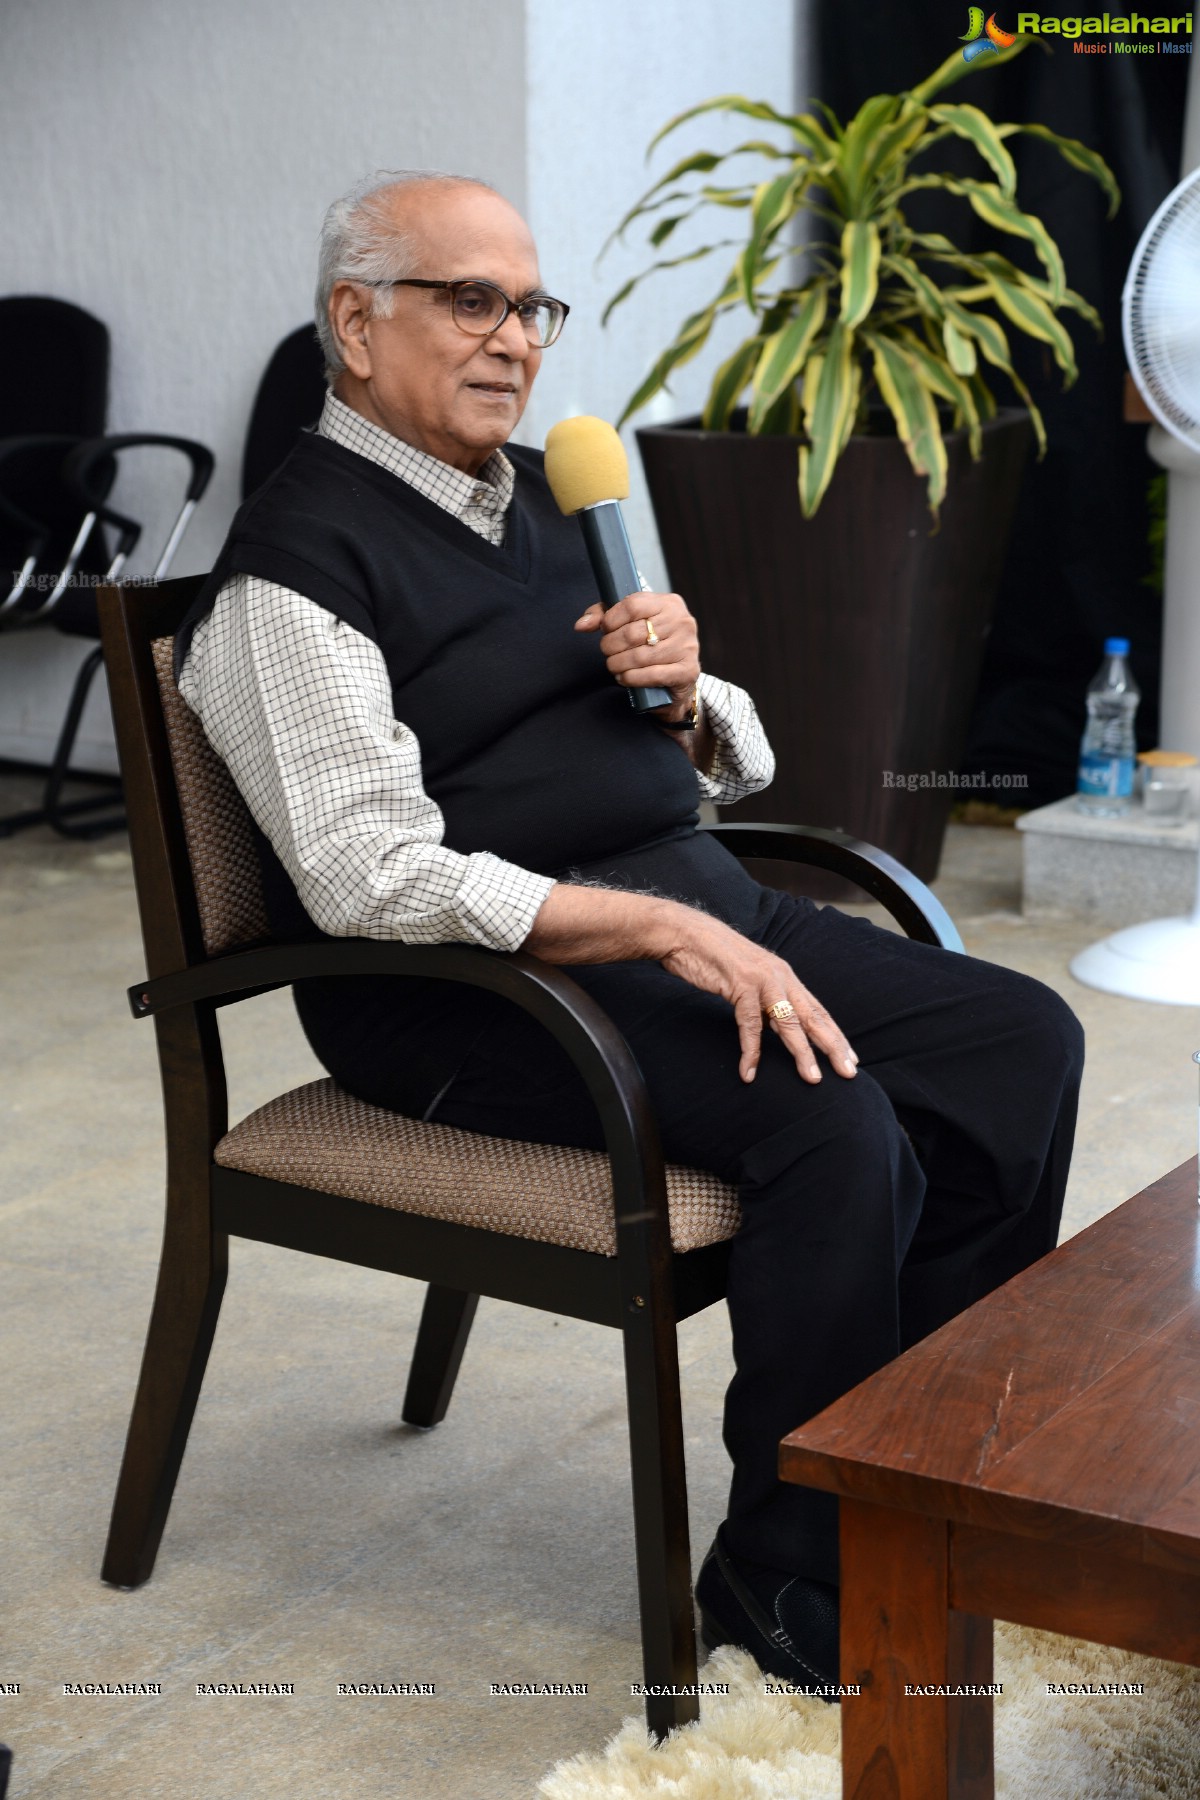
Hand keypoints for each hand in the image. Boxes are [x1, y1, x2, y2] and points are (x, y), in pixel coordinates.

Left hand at [575, 589, 700, 713]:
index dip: (611, 619)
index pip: (632, 604)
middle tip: (607, 652)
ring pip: (639, 656)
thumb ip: (604, 617)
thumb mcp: (630, 623)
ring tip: (614, 666)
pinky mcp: (687, 671)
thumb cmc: (651, 646)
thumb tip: (581, 625)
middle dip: (611, 646)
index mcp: (670, 603)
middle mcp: (682, 622)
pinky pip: (651, 675)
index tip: (606, 630)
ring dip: (618, 664)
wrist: (677, 680)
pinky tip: (624, 677)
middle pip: (632, 632)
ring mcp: (687, 647)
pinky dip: (631, 678)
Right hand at [660, 911, 858, 1085]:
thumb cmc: (715, 958)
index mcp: (785, 977)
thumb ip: (766, 1000)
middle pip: (813, 1017)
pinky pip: (750, 1024)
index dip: (835, 1035)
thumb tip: (778, 1025)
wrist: (687, 935)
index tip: (850, 1059)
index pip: (817, 1010)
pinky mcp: (740, 984)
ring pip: (789, 1022)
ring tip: (812, 1079)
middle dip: (833, 1047)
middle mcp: (780, 977)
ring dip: (802, 1053)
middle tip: (850, 1073)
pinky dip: (750, 1051)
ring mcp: (762, 980)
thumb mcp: (749, 979)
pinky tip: (749, 1072)